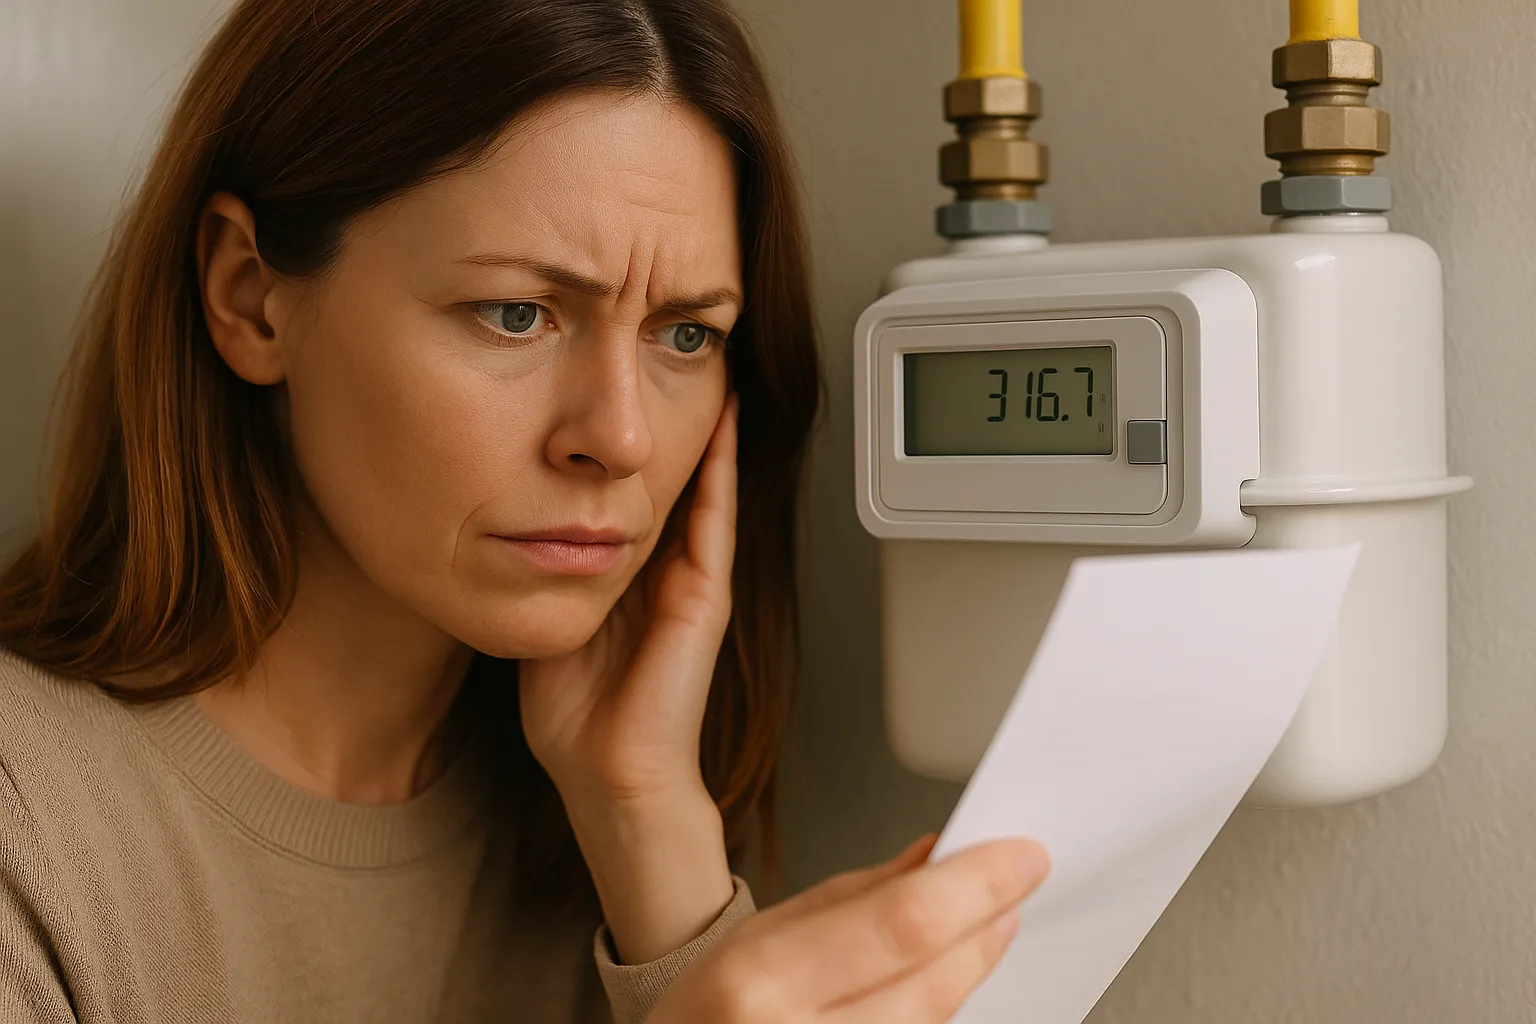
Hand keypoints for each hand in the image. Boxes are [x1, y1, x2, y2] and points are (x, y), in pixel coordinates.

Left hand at [519, 397, 739, 963]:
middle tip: (668, 359)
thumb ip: (540, 575)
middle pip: (670, 481)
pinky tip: (725, 424)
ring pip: (702, 488)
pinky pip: (714, 521)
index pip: (633, 495)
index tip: (622, 391)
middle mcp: (665, 573)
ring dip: (708, 431)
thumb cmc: (576, 720)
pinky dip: (721, 471)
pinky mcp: (704, 598)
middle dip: (668, 425)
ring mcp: (691, 583)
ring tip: (710, 370)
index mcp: (628, 579)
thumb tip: (502, 526)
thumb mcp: (547, 621)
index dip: (629, 445)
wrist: (609, 778)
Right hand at [647, 835, 1050, 1023]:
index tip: (1021, 856)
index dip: (976, 886)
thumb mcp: (761, 936)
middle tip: (1016, 885)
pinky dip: (941, 1005)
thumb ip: (855, 895)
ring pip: (936, 1020)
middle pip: (934, 982)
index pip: (902, 923)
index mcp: (763, 979)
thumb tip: (936, 857)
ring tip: (983, 927)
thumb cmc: (705, 1013)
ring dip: (971, 967)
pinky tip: (943, 977)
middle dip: (987, 925)